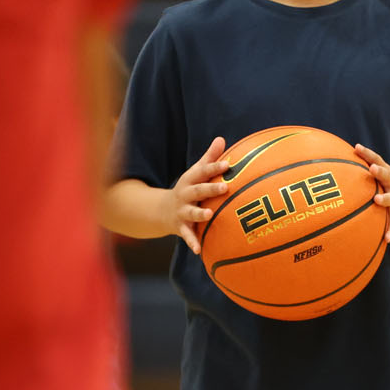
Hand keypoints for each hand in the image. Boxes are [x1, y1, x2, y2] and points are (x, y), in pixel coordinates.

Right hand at [165, 137, 228, 253]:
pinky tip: (199, 250)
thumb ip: (209, 158)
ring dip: (200, 213)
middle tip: (226, 187)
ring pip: (191, 213)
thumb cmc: (188, 189)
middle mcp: (185, 195)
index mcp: (191, 180)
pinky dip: (192, 242)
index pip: (203, 172)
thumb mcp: (195, 173)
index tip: (228, 164)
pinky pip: (187, 236)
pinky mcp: (180, 227)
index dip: (215, 167)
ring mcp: (182, 211)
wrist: (161, 211)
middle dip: (210, 188)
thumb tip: (221, 139)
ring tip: (210, 214)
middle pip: (198, 190)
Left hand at [355, 144, 389, 243]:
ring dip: (386, 198)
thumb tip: (337, 167)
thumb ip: (365, 174)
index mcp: (387, 175)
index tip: (357, 147)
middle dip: (380, 172)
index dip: (368, 154)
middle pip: (388, 175)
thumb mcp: (382, 179)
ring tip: (377, 200)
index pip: (378, 160)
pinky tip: (386, 238)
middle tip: (372, 169)